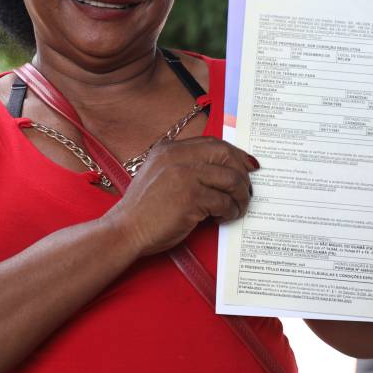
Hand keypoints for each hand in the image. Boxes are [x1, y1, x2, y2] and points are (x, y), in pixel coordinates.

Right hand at [104, 137, 257, 255]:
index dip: (235, 155)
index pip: (213, 143)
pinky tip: (224, 218)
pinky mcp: (191, 197)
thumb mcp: (160, 175)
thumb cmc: (144, 210)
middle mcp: (177, 156)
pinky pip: (223, 201)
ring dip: (240, 196)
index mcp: (169, 148)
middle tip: (246, 190)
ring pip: (230, 179)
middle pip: (226, 154)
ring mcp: (184, 175)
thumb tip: (223, 171)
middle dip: (242, 173)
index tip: (247, 168)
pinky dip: (230, 211)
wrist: (125, 230)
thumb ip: (185, 167)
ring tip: (237, 208)